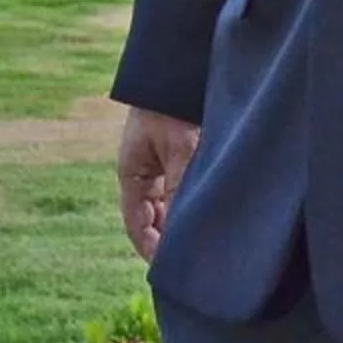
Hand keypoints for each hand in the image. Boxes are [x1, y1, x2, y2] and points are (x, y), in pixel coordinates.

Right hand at [116, 108, 199, 262]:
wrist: (177, 73)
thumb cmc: (172, 106)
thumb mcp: (179, 148)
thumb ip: (179, 186)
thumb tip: (183, 227)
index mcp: (132, 174)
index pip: (136, 224)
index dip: (150, 248)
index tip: (167, 269)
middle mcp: (144, 175)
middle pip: (153, 219)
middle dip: (168, 240)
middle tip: (191, 264)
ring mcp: (160, 167)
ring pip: (168, 207)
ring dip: (181, 223)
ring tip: (203, 245)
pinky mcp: (178, 159)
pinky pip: (180, 191)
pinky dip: (190, 205)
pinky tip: (209, 216)